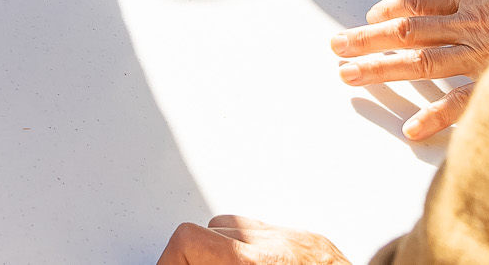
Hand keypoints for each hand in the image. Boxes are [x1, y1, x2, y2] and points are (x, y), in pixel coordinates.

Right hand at [156, 216, 351, 263]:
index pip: (189, 241)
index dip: (169, 259)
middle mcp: (279, 246)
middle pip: (211, 231)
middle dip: (198, 258)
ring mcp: (301, 240)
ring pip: (240, 227)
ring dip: (226, 251)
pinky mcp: (318, 242)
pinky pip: (272, 232)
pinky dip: (257, 250)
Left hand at [331, 0, 488, 140]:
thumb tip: (465, 7)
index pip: (419, 2)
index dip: (390, 9)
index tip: (370, 17)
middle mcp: (470, 25)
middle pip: (408, 30)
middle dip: (369, 38)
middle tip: (339, 45)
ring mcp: (481, 55)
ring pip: (422, 61)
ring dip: (382, 68)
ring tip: (352, 74)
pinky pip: (460, 101)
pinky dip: (434, 115)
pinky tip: (411, 127)